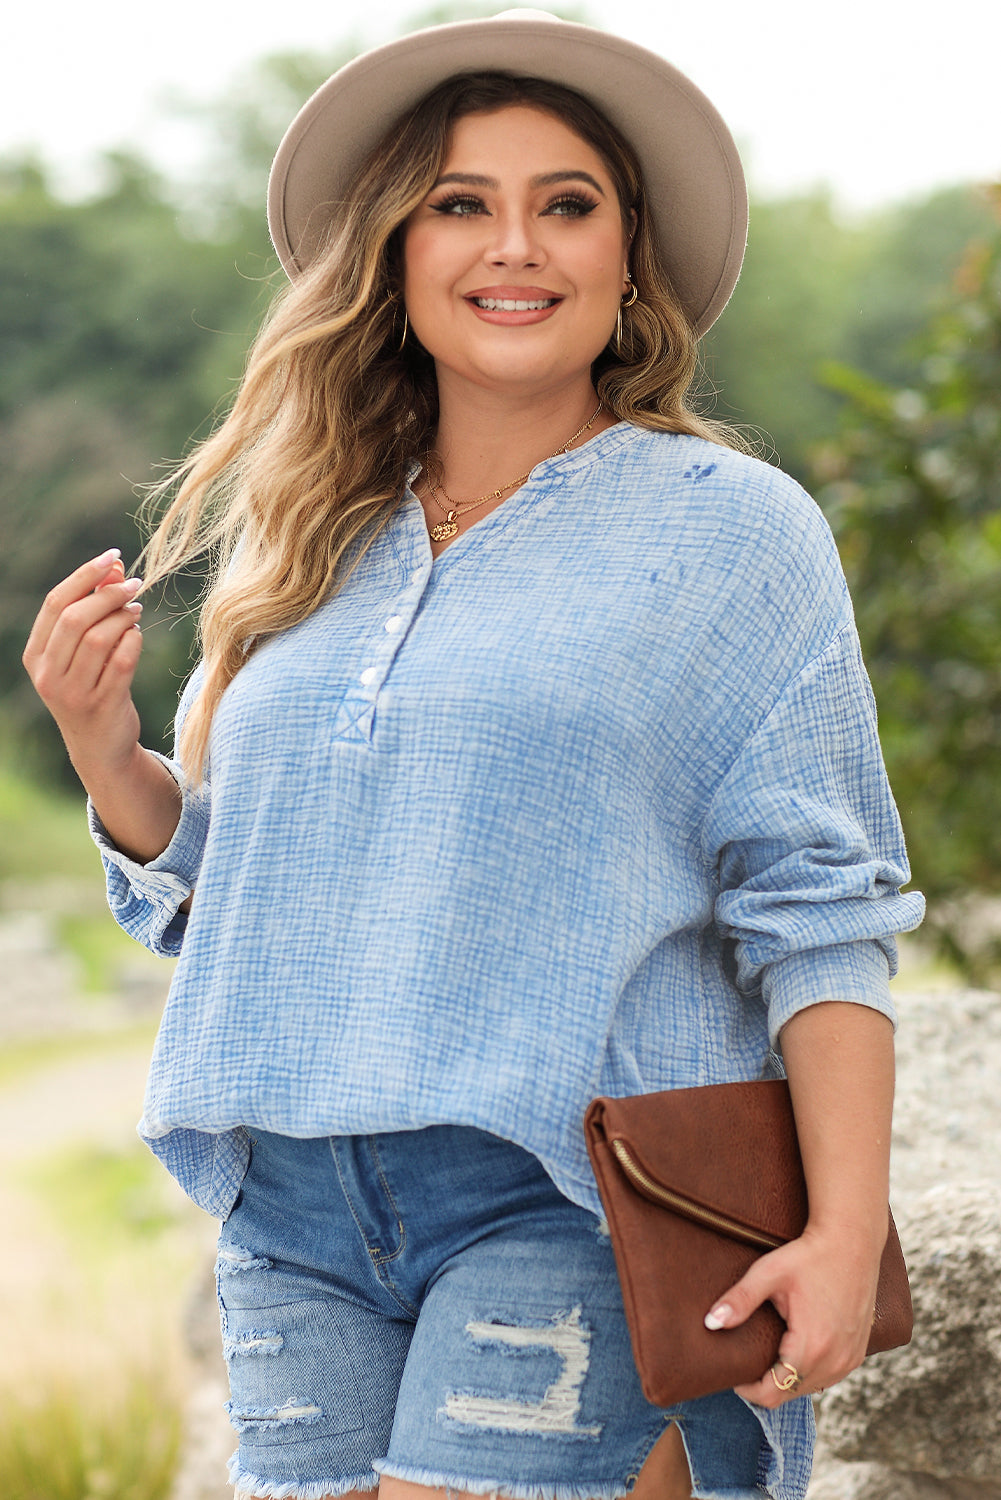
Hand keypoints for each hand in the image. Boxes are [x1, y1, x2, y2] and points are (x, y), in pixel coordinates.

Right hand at [22, 548, 143, 780]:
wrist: (100, 748)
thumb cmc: (92, 688)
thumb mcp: (82, 653)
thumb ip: (93, 609)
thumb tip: (112, 567)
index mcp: (35, 656)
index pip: (55, 604)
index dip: (84, 575)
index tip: (111, 557)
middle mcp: (48, 675)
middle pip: (76, 618)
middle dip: (108, 594)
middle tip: (133, 584)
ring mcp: (73, 693)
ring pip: (100, 638)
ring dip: (123, 616)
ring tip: (136, 609)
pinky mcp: (103, 705)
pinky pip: (123, 660)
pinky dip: (134, 640)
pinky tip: (137, 634)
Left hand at [704, 1222, 883, 1406]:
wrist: (851, 1242)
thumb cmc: (809, 1256)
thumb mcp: (769, 1274)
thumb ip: (739, 1300)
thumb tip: (710, 1323)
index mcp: (811, 1347)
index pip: (773, 1393)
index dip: (748, 1390)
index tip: (735, 1374)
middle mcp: (835, 1361)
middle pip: (790, 1393)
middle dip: (766, 1384)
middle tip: (749, 1362)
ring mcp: (850, 1360)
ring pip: (810, 1388)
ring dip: (788, 1379)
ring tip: (770, 1355)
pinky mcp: (858, 1353)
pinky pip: (828, 1377)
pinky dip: (809, 1372)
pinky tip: (796, 1350)